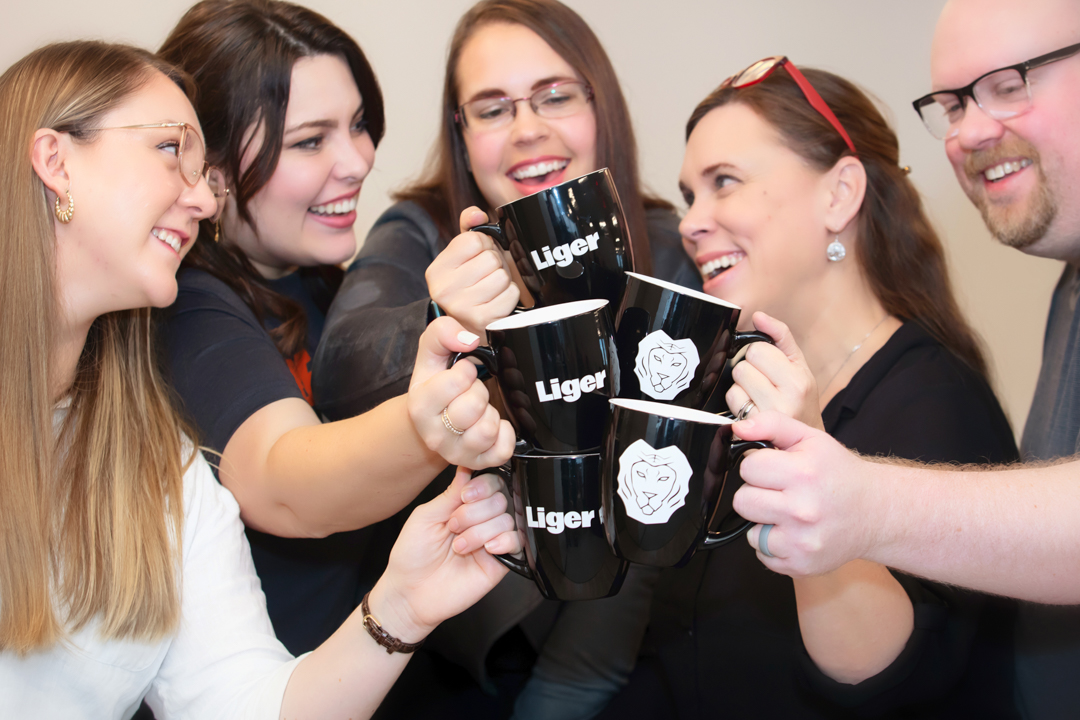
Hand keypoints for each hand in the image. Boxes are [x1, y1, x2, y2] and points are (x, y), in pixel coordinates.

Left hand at [368, 468, 520, 640]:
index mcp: (464, 506)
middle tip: (453, 528)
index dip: (481, 487)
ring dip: (480, 531)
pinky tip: (485, 550)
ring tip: (460, 547)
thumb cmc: (412, 556)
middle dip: (475, 512)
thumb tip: (467, 468)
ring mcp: (492, 541)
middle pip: (500, 498)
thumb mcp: (425, 517)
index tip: (464, 497)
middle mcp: (481, 521)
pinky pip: (517, 542)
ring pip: (507, 519)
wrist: (410, 594)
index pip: (490, 483)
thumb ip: (449, 494)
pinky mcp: (501, 562)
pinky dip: (502, 541)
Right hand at [407, 316, 515, 468]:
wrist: (434, 419)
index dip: (466, 370)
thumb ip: (443, 331)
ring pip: (488, 429)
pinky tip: (493, 424)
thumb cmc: (436, 383)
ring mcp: (456, 453)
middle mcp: (434, 435)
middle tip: (470, 391)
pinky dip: (505, 433)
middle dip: (479, 391)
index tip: (462, 372)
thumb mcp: (432, 351)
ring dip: (490, 412)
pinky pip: (503, 449)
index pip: (458, 381)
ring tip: (479, 409)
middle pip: (474, 406)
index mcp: (420, 406)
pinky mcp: (478, 463)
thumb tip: (468, 339)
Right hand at [425, 207, 519, 337]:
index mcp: (435, 271)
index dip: (483, 246)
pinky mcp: (484, 321)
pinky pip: (511, 294)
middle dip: (495, 264)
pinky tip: (497, 301)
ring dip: (502, 281)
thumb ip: (469, 228)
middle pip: (491, 258)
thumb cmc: (469, 285)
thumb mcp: (462, 256)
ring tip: (491, 289)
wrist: (469, 325)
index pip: (473, 240)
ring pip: (502, 276)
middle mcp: (444, 291)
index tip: (476, 258)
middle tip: (486, 277)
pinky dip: (509, 296)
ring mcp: (463, 309)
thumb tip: (477, 214)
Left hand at [727, 312, 824, 430]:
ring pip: (734, 384)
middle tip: (762, 383)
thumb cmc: (800, 402)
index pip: (758, 349)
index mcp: (799, 379)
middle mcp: (787, 398)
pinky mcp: (753, 428)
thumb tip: (759, 316)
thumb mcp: (800, 367)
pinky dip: (736, 403)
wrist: (803, 444)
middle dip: (748, 371)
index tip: (768, 366)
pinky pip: (731, 402)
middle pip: (743, 366)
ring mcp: (769, 416)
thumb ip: (781, 338)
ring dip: (741, 388)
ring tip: (757, 397)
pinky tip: (750, 409)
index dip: (758, 355)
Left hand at [730, 411, 878, 576]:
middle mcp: (803, 510)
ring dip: (764, 522)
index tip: (777, 469)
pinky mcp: (801, 564)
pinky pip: (762, 554)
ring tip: (789, 513)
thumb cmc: (839, 473)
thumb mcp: (810, 438)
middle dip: (757, 494)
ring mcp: (802, 541)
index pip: (748, 468)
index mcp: (803, 473)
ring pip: (750, 531)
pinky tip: (795, 533)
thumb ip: (770, 424)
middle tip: (781, 492)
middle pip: (742, 500)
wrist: (875, 512)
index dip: (759, 466)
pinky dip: (773, 545)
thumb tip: (737, 429)